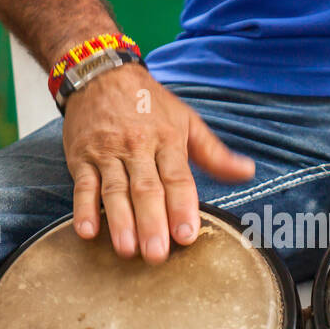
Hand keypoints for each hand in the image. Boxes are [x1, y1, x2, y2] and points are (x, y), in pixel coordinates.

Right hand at [63, 64, 254, 262]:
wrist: (101, 74)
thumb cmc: (149, 104)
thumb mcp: (186, 121)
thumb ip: (214, 153)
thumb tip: (247, 172)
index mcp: (167, 140)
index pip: (177, 177)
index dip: (182, 206)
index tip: (186, 235)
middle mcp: (137, 148)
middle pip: (146, 189)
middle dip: (152, 223)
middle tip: (157, 254)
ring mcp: (107, 154)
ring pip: (115, 191)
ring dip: (120, 222)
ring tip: (128, 250)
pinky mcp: (82, 158)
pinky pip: (82, 186)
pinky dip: (83, 209)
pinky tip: (87, 232)